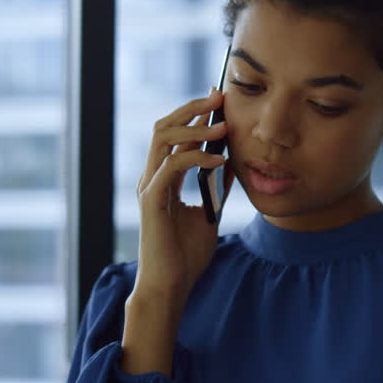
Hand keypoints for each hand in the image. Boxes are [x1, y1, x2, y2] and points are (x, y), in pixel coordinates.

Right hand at [134, 87, 235, 307]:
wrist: (172, 285)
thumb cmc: (186, 255)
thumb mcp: (210, 213)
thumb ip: (216, 188)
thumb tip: (233, 164)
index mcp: (164, 179)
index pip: (175, 135)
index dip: (195, 115)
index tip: (220, 102)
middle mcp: (152, 177)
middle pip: (164, 127)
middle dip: (191, 109)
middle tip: (218, 97)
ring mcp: (150, 187)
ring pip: (162, 138)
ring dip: (193, 126)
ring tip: (222, 125)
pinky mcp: (152, 200)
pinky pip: (172, 166)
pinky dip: (196, 156)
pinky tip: (220, 159)